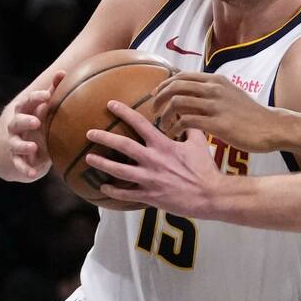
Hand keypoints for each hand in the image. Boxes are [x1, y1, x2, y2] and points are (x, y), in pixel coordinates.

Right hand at [7, 71, 64, 180]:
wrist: (23, 147)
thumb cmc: (39, 122)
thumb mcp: (45, 110)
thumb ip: (53, 93)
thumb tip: (64, 72)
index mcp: (25, 112)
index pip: (26, 103)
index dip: (35, 98)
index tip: (46, 96)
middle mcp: (16, 127)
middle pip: (16, 122)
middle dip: (25, 121)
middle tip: (36, 122)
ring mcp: (15, 143)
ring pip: (15, 144)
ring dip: (24, 146)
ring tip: (33, 147)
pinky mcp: (18, 160)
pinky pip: (20, 165)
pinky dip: (26, 169)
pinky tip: (34, 174)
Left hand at [83, 101, 221, 215]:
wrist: (210, 194)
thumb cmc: (206, 169)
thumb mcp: (200, 144)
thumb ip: (190, 127)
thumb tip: (185, 113)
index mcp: (163, 145)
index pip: (140, 123)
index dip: (124, 112)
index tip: (110, 104)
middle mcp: (153, 160)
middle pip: (123, 146)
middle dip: (104, 137)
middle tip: (89, 133)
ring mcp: (150, 179)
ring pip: (119, 170)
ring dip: (102, 164)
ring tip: (89, 159)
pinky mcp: (150, 196)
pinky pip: (126, 194)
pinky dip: (113, 191)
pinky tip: (103, 188)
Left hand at [153, 72, 282, 152]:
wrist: (271, 127)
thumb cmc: (251, 115)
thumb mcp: (231, 94)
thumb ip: (212, 92)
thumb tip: (192, 94)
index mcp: (216, 80)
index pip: (181, 76)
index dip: (165, 85)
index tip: (156, 95)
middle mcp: (214, 89)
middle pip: (175, 86)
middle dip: (159, 98)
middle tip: (154, 111)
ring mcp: (215, 105)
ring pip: (177, 102)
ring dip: (164, 115)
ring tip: (163, 125)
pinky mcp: (217, 123)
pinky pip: (185, 122)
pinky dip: (174, 128)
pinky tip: (174, 135)